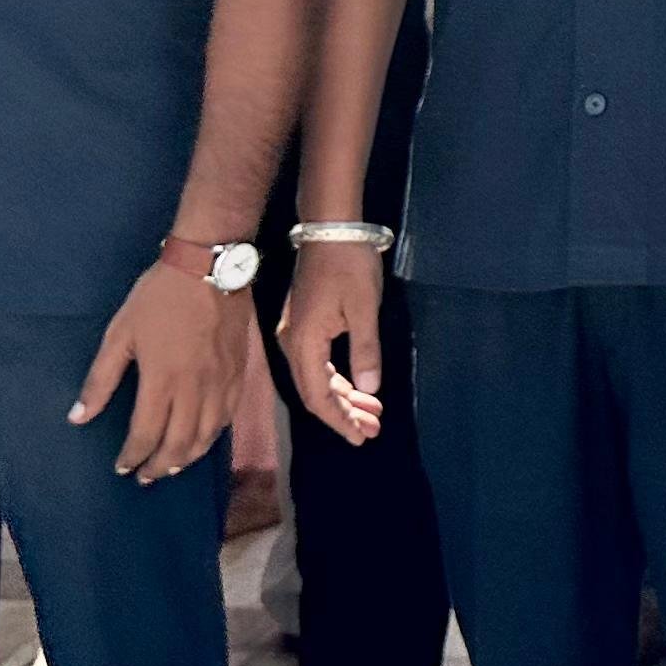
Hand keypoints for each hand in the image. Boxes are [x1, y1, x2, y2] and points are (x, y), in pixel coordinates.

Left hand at [70, 262, 251, 480]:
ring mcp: (220, 383)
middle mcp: (194, 390)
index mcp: (161, 381)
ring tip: (171, 466)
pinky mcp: (238, 374)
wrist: (210, 267)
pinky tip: (202, 439)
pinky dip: (212, 437)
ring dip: (187, 458)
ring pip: (207, 436)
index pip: (146, 434)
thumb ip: (101, 379)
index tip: (122, 467)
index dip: (132, 456)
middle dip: (159, 466)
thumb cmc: (158, 298)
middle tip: (145, 476)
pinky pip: (227, 417)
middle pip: (179, 444)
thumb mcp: (120, 333)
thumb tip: (78, 417)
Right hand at [281, 241, 385, 444]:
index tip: (360, 437)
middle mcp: (293, 344)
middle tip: (373, 430)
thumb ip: (366, 352)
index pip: (317, 396)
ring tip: (372, 414)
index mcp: (304, 343)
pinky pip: (318, 364)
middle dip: (343, 414)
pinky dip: (338, 379)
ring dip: (343, 398)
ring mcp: (296, 335)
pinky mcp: (305, 326)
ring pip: (317, 379)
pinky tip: (358, 388)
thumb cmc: (349, 266)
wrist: (331, 229)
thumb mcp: (364, 309)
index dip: (338, 420)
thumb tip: (369, 391)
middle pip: (314, 392)